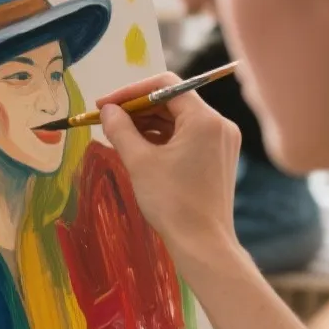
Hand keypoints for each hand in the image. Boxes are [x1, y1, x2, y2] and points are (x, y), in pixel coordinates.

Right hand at [96, 73, 243, 256]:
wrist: (203, 243)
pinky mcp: (218, 157)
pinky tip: (139, 148)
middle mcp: (219, 125)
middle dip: (137, 109)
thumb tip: (107, 110)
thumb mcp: (139, 161)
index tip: (105, 105)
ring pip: (178, 119)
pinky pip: (187, 136)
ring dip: (147, 123)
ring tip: (119, 135)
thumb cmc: (172, 202)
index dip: (131, 92)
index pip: (165, 86)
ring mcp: (222, 142)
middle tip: (107, 120)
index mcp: (205, 120)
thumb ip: (120, 129)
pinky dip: (162, 137)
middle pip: (173, 101)